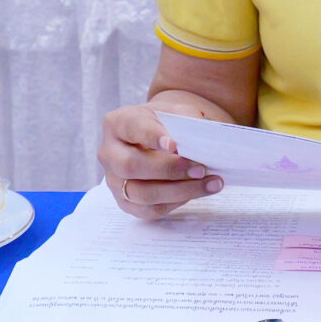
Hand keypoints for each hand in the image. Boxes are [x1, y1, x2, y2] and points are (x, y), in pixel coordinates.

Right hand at [98, 102, 223, 220]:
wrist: (158, 138)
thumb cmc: (165, 123)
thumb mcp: (174, 111)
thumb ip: (186, 119)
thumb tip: (201, 139)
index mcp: (118, 123)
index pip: (132, 128)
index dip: (153, 137)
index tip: (175, 145)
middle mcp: (109, 152)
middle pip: (130, 166)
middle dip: (169, 170)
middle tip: (201, 168)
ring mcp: (114, 180)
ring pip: (141, 193)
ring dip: (179, 191)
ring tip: (211, 183)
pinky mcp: (125, 201)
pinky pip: (149, 210)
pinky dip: (176, 202)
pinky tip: (196, 192)